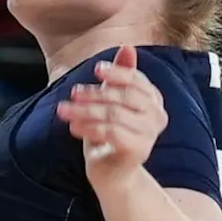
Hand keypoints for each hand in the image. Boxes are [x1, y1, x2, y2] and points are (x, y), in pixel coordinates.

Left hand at [56, 46, 167, 189]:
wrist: (112, 172)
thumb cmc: (110, 133)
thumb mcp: (111, 100)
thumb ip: (120, 76)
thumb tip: (127, 47)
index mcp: (153, 99)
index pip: (137, 80)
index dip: (117, 72)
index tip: (95, 69)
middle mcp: (157, 115)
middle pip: (125, 96)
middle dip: (95, 93)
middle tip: (72, 93)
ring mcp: (150, 134)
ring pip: (114, 114)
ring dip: (85, 111)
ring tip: (64, 111)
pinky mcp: (140, 150)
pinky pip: (112, 132)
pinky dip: (90, 128)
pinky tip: (73, 128)